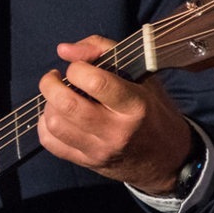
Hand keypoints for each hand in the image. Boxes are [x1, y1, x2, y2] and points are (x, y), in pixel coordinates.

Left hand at [36, 35, 192, 194]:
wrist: (168, 159)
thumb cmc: (152, 109)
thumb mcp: (142, 74)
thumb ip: (103, 50)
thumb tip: (64, 50)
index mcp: (136, 105)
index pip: (96, 82)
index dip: (77, 68)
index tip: (77, 67)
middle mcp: (117, 131)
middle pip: (68, 105)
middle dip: (50, 84)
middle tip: (55, 78)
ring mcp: (101, 150)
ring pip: (55, 124)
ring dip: (48, 104)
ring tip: (58, 97)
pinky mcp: (88, 162)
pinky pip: (51, 143)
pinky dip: (45, 125)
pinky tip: (58, 115)